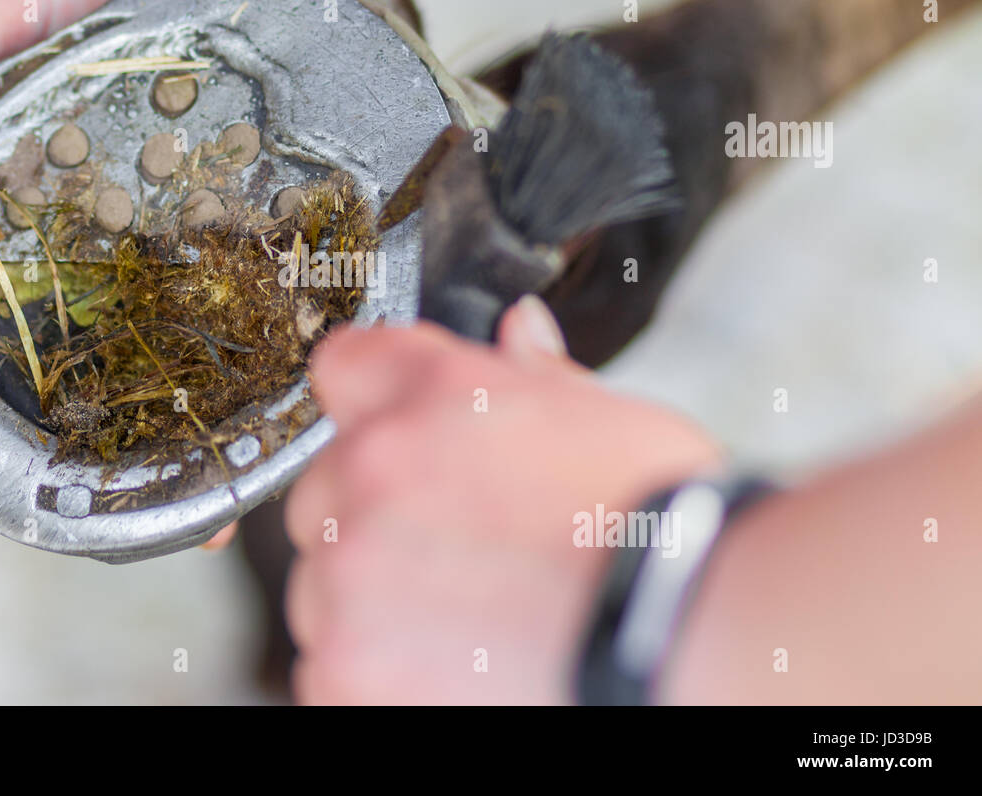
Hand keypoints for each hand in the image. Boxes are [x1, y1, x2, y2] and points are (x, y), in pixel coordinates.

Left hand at [284, 295, 721, 703]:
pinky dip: (372, 671)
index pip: (346, 365)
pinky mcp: (346, 667)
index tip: (396, 432)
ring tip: (467, 616)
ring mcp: (349, 573)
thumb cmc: (653, 539)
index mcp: (434, 395)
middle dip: (374, 513)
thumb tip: (519, 330)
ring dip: (370, 597)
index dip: (376, 400)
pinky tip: (450, 664)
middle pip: (327, 486)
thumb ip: (539, 375)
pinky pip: (327, 663)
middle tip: (457, 547)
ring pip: (321, 581)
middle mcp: (374, 471)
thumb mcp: (608, 422)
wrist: (679, 637)